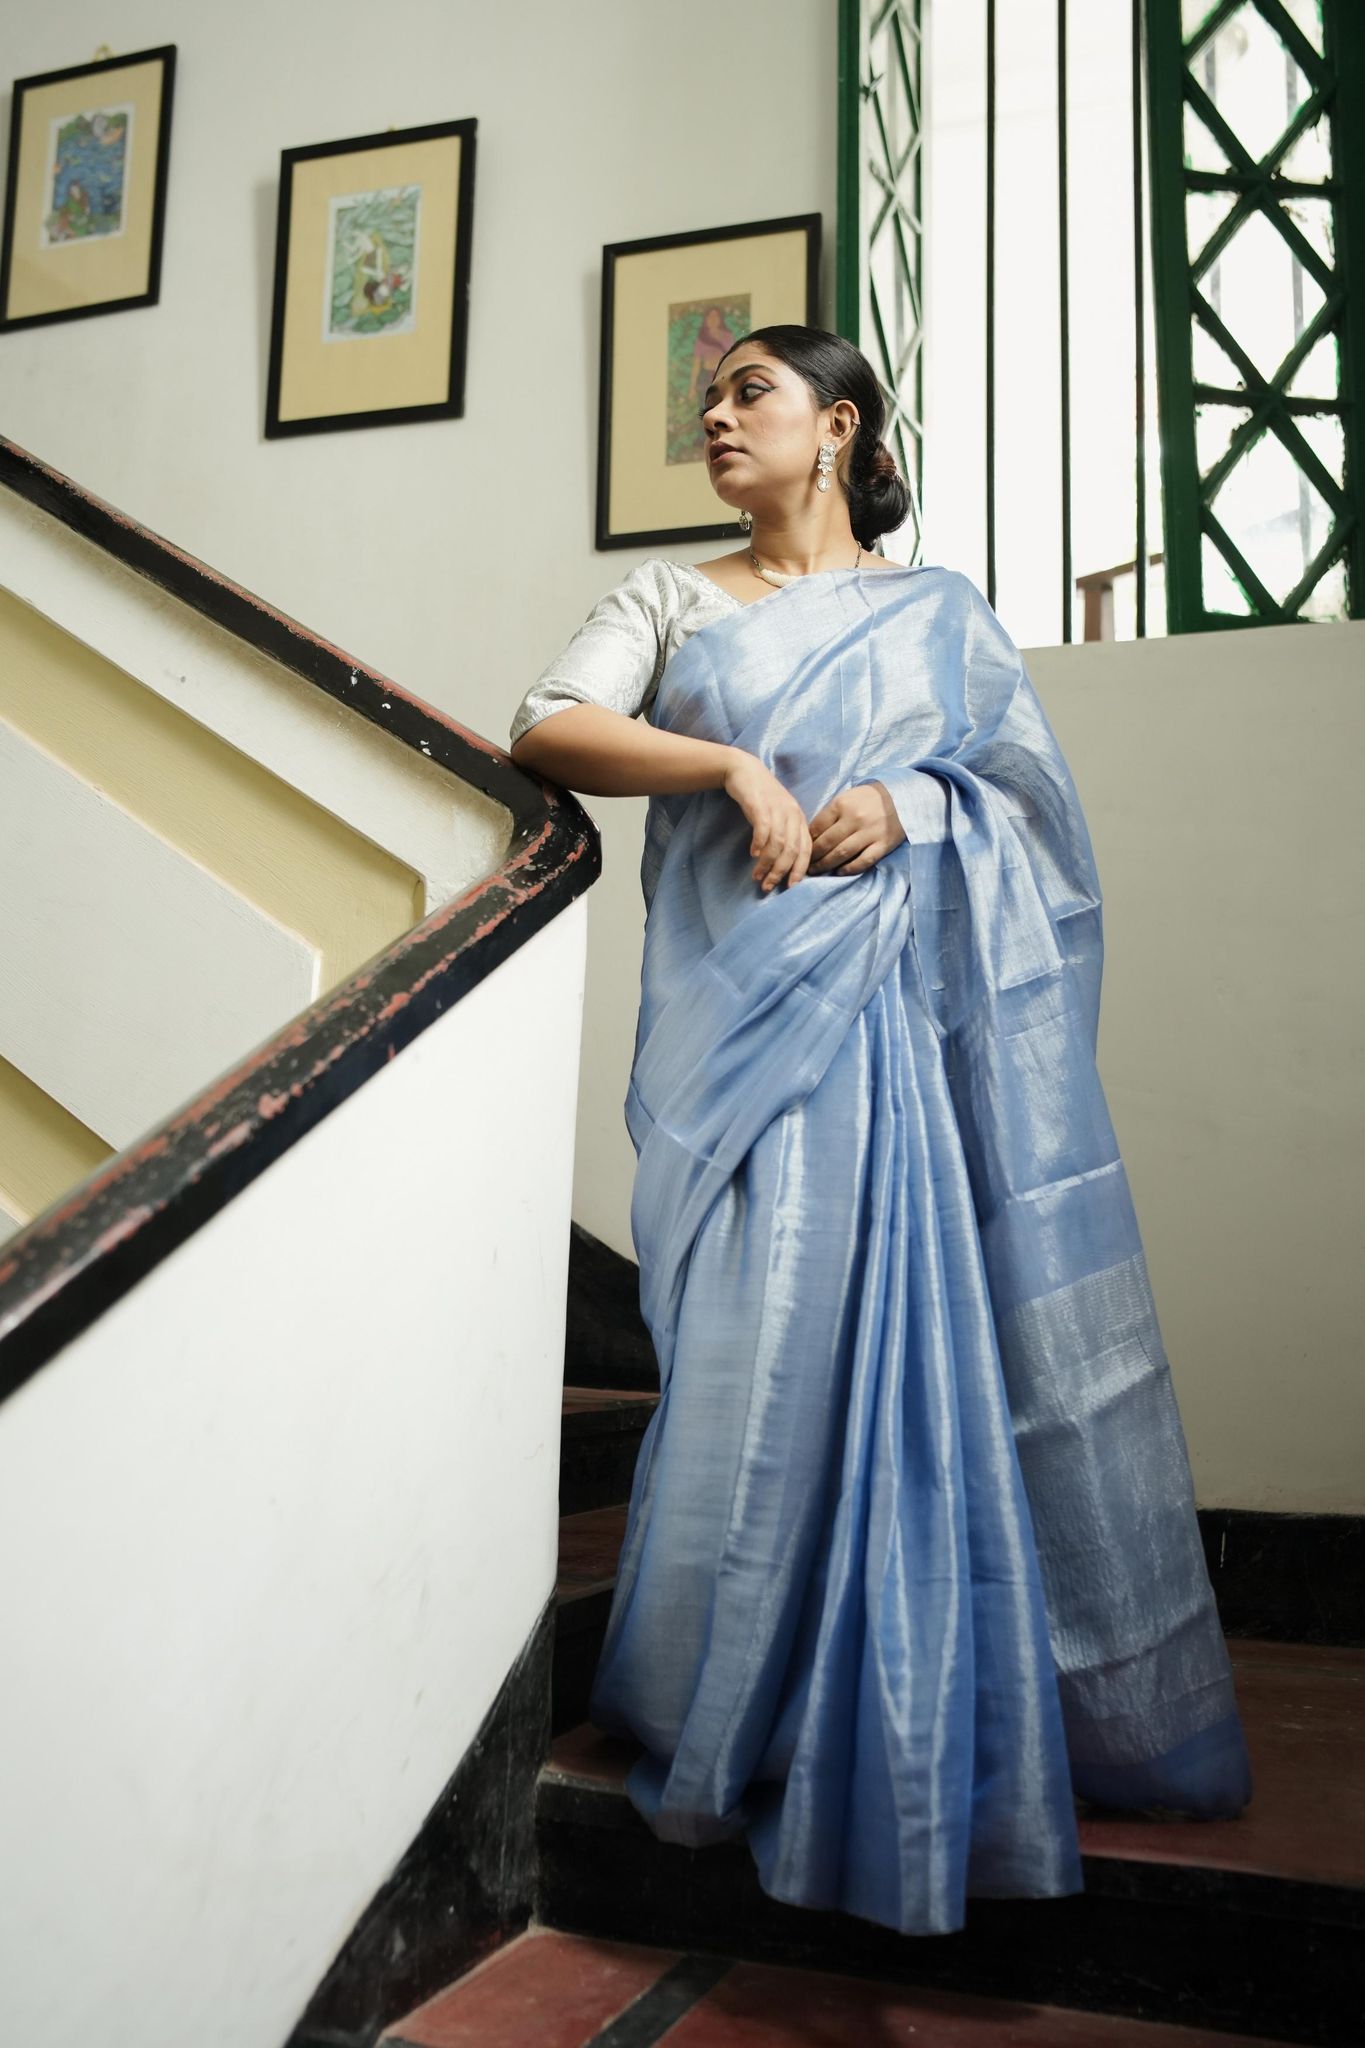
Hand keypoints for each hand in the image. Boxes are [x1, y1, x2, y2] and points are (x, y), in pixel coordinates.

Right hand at [722, 751, 812, 891]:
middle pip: (792, 850)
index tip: (791, 886)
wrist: (744, 770)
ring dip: (767, 863)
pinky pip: (763, 829)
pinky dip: (759, 844)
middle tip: (768, 886)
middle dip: (781, 872)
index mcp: (799, 819)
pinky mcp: (760, 805)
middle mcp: (792, 814)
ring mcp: (777, 809)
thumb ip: (785, 835)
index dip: (800, 869)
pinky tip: (752, 854)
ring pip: (778, 843)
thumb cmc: (762, 797)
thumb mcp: (780, 815)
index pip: (806, 849)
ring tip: (757, 876)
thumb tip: (785, 864)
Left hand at [808, 781, 905, 874]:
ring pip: (841, 854)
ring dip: (826, 865)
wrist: (902, 797)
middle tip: (806, 865)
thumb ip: (830, 815)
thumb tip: (811, 836)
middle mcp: (855, 819)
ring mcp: (869, 833)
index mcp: (842, 804)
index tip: (802, 848)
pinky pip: (862, 861)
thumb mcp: (846, 798)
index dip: (807, 840)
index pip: (817, 827)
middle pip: (826, 843)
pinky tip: (839, 872)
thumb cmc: (868, 799)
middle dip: (813, 856)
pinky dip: (849, 869)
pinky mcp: (882, 845)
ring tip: (817, 871)